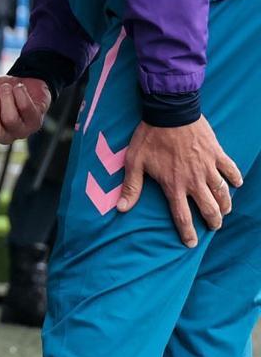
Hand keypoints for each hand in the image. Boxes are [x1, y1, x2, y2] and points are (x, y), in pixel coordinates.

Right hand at [0, 75, 50, 144]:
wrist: (25, 83)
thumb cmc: (1, 92)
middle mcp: (2, 135)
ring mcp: (19, 131)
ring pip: (10, 120)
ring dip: (6, 98)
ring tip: (6, 87)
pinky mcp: (35, 123)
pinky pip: (26, 110)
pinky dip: (20, 94)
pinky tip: (19, 87)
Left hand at [117, 117, 242, 247]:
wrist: (170, 112)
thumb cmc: (149, 137)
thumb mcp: (134, 162)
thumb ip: (131, 187)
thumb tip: (121, 209)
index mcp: (174, 185)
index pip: (182, 216)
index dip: (188, 233)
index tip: (191, 244)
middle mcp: (194, 180)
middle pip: (209, 208)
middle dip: (213, 221)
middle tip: (213, 226)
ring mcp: (208, 167)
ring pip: (223, 192)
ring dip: (225, 204)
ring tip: (224, 210)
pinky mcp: (217, 154)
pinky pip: (230, 169)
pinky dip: (235, 178)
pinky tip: (236, 184)